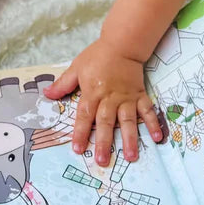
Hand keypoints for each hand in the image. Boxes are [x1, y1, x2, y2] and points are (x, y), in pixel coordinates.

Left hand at [43, 39, 162, 166]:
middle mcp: (110, 98)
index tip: (78, 149)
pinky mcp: (139, 95)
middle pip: (106, 122)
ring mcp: (127, 97)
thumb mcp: (77, 67)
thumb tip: (46, 94)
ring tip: (130, 157)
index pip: (85, 115)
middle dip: (105, 142)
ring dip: (130, 138)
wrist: (122, 44)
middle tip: (103, 161)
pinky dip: (153, 123)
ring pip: (128, 120)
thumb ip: (63, 83)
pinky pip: (147, 110)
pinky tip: (157, 137)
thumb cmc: (98, 56)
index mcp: (93, 92)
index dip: (81, 132)